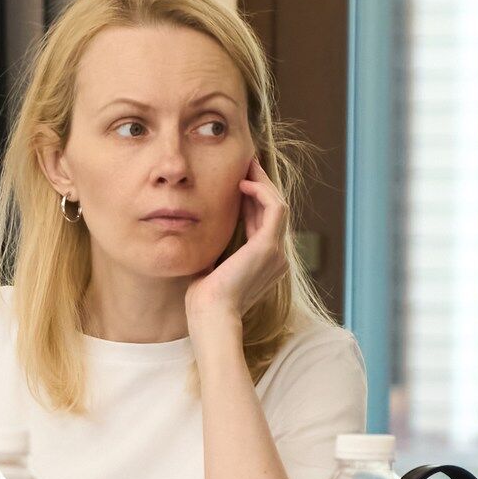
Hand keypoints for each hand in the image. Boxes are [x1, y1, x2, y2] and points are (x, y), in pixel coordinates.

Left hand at [182, 156, 286, 337]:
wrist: (210, 315)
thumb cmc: (204, 300)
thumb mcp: (211, 266)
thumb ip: (214, 250)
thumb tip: (199, 231)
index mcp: (266, 264)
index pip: (264, 222)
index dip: (253, 199)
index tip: (238, 181)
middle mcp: (277, 257)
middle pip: (273, 211)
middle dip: (261, 185)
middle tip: (247, 163)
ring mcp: (276, 252)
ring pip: (278, 205)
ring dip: (263, 183)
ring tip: (247, 165)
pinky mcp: (268, 246)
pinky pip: (275, 208)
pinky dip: (262, 192)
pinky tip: (243, 184)